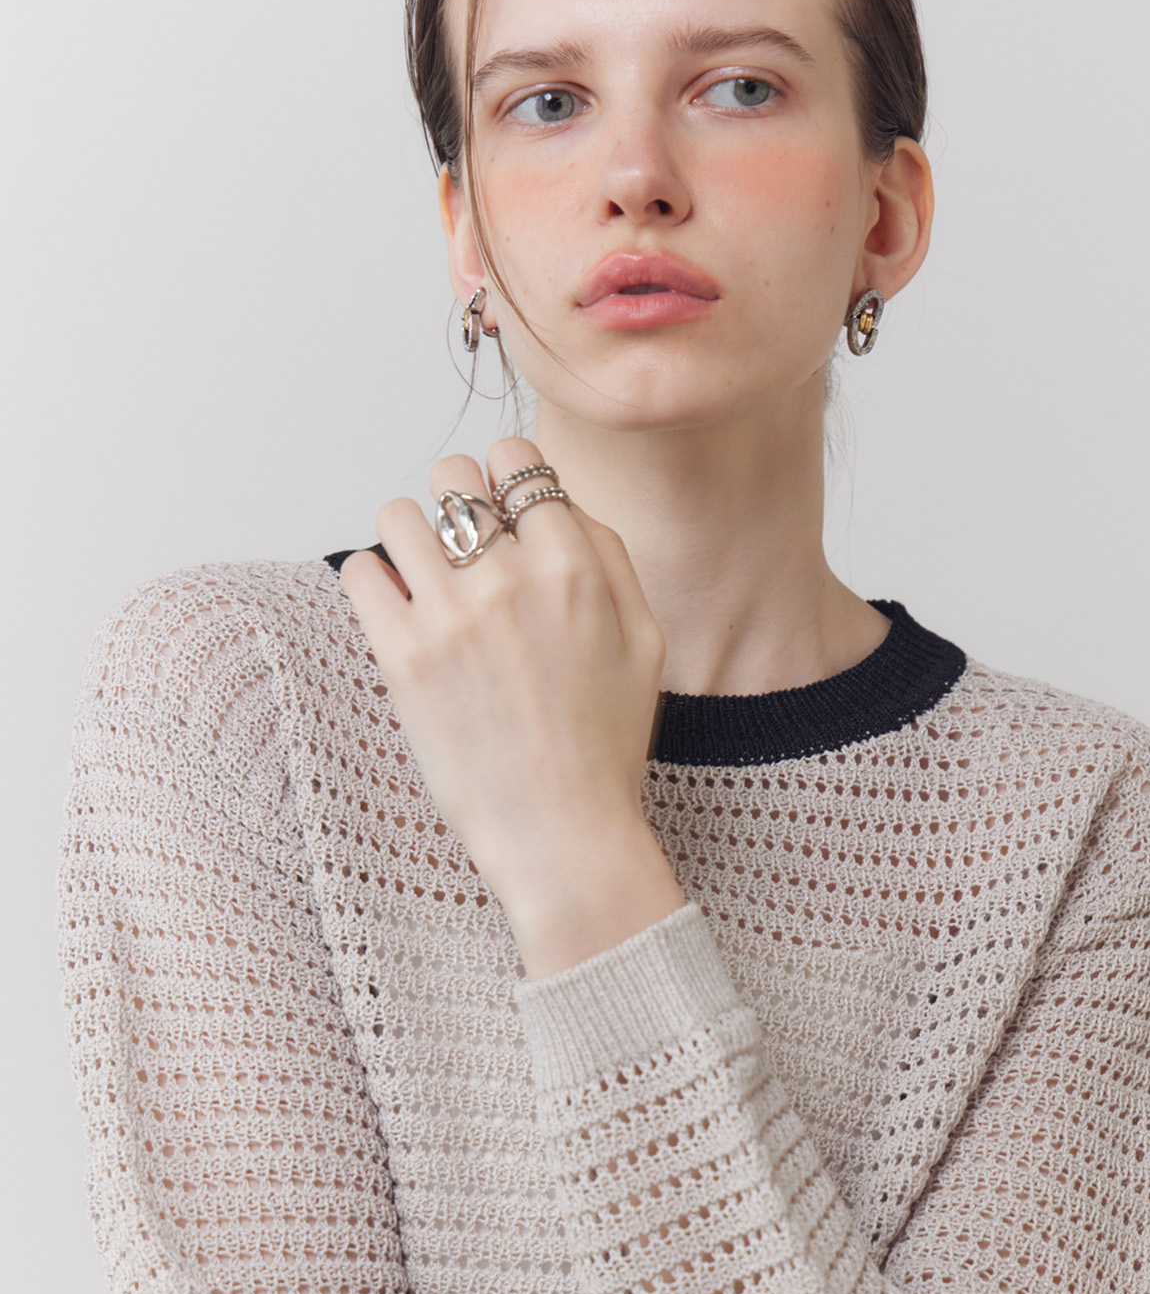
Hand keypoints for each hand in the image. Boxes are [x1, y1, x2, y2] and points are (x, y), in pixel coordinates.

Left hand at [339, 437, 686, 977]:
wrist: (563, 832)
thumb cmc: (607, 740)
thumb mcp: (644, 638)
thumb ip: (609, 555)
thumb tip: (562, 501)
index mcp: (574, 567)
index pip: (516, 460)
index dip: (505, 477)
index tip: (503, 510)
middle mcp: (510, 580)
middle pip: (451, 474)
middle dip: (455, 499)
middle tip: (462, 544)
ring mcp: (450, 617)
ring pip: (398, 515)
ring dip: (408, 534)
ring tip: (422, 573)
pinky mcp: (402, 659)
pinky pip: (359, 574)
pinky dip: (372, 581)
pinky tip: (396, 610)